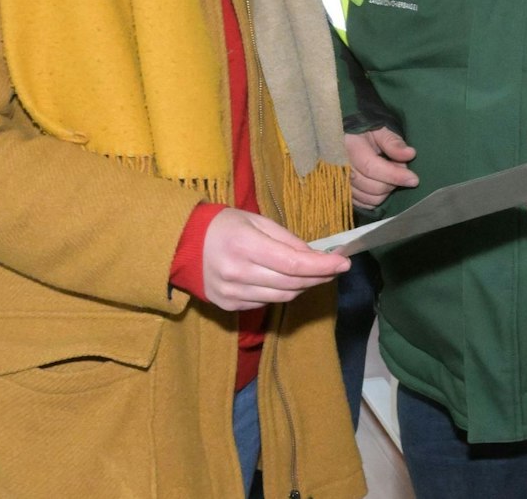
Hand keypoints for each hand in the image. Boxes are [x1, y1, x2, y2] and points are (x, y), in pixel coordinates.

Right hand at [201, 208, 347, 311]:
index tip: (344, 262)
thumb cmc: (223, 226)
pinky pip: (265, 302)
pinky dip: (280, 292)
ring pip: (282, 297)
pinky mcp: (228, 305)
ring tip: (313, 274)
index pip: (294, 264)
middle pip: (292, 284)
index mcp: (246, 246)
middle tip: (335, 267)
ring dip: (303, 287)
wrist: (181, 244)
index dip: (323, 266)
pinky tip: (284, 281)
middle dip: (319, 276)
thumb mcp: (256, 221)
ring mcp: (232, 293)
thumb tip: (315, 256)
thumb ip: (287, 240)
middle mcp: (238, 273)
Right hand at [345, 128, 417, 209]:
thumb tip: (410, 154)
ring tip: (390, 175)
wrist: (342, 140)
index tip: (414, 179)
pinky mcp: (342, 193)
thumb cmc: (362, 134)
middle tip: (400, 168)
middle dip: (392, 182)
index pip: (372, 167)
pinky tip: (382, 184)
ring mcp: (339, 183)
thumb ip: (392, 142)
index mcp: (349, 148)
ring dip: (386, 190)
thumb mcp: (377, 130)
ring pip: (369, 198)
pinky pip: (363, 204)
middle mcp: (340, 169)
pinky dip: (377, 198)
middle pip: (371, 186)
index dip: (394, 175)